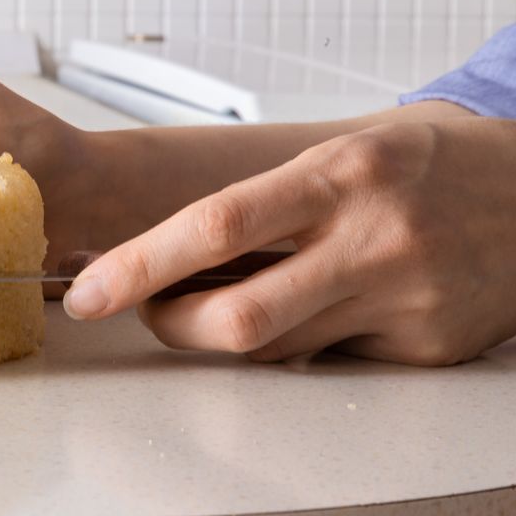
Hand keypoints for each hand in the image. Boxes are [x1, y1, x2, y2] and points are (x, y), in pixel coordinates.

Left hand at [63, 117, 515, 365]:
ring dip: (222, 335)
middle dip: (169, 324)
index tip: (88, 291)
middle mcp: (373, 238)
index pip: (217, 224)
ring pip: (273, 349)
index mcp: (341, 173)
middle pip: (236, 315)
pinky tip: (309, 309)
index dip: (139, 265)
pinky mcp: (427, 347)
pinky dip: (296, 343)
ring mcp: (405, 299)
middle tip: (147, 309)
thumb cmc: (422, 167)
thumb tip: (170, 251)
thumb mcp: (343, 154)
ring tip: (218, 301)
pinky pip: (327, 361)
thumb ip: (267, 201)